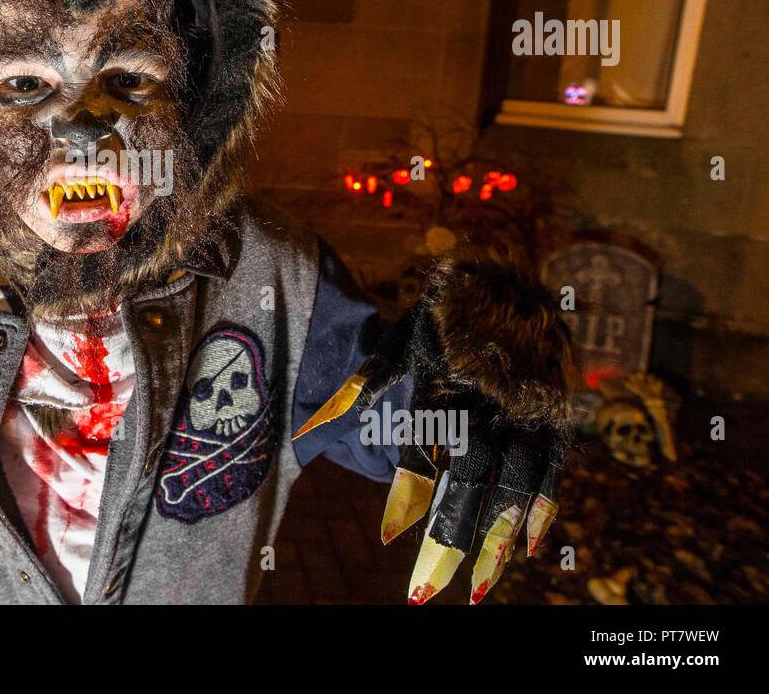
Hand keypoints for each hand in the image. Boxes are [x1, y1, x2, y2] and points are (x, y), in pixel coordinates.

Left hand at [296, 257, 575, 603]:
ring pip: (514, 486)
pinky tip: (530, 551)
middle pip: (470, 480)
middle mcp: (487, 403)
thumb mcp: (398, 342)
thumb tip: (311, 430)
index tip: (387, 534)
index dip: (406, 491)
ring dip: (496, 540)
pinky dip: (544, 509)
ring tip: (477, 588)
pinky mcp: (555, 416)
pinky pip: (554, 470)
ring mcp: (527, 412)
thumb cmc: (439, 317)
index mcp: (443, 384)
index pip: (423, 448)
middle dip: (449, 537)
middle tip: (426, 590)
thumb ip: (363, 388)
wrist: (508, 276)